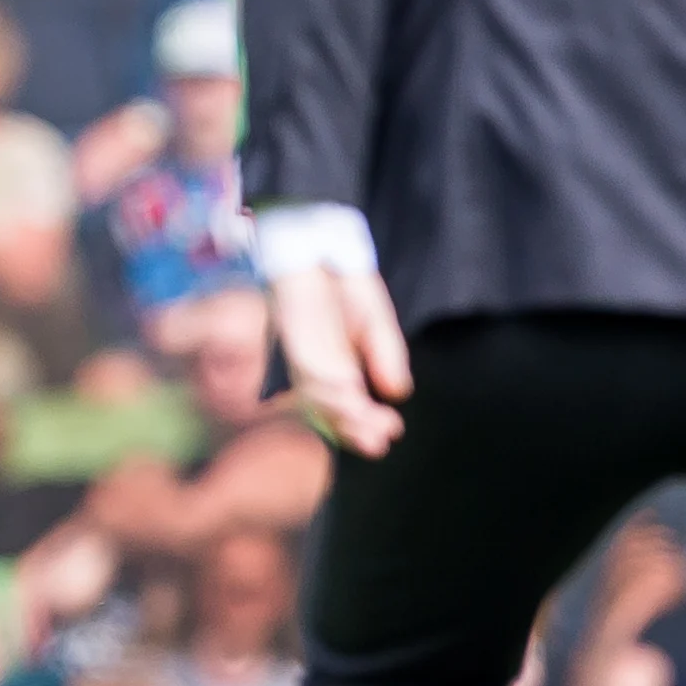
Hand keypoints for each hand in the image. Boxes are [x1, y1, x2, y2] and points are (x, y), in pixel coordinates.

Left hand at [268, 260, 412, 456]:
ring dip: (340, 408)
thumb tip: (397, 393)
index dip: (365, 425)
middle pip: (325, 408)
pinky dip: (324, 376)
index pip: (346, 408)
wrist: (318, 243)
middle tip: (378, 442)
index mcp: (335, 370)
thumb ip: (386, 356)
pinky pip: (303, 358)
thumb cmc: (345, 288)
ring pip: (314, 389)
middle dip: (353, 426)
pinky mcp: (288, 328)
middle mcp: (312, 367)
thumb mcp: (376, 323)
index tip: (391, 434)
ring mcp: (297, 349)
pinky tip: (347, 387)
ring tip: (365, 420)